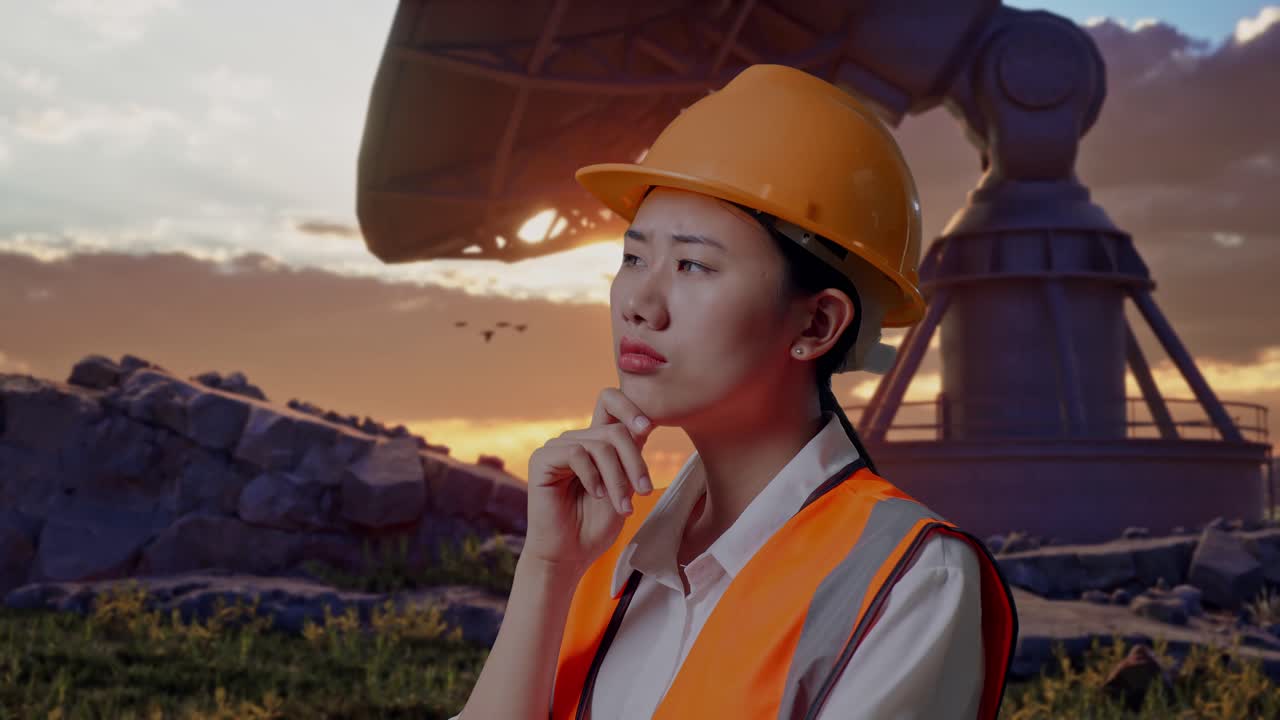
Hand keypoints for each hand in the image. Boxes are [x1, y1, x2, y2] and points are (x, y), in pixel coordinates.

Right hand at [522, 387, 655, 577]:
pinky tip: (596, 495)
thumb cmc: (596, 526)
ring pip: (601, 445)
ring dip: (618, 478)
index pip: (609, 402)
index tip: (648, 428)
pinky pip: (577, 454)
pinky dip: (593, 476)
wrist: (570, 555)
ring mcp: (557, 448)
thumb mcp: (624, 486)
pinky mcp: (542, 460)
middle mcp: (576, 440)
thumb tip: (644, 423)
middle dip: (635, 463)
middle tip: (644, 493)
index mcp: (595, 443)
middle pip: (615, 430)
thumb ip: (630, 455)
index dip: (630, 407)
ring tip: (622, 506)